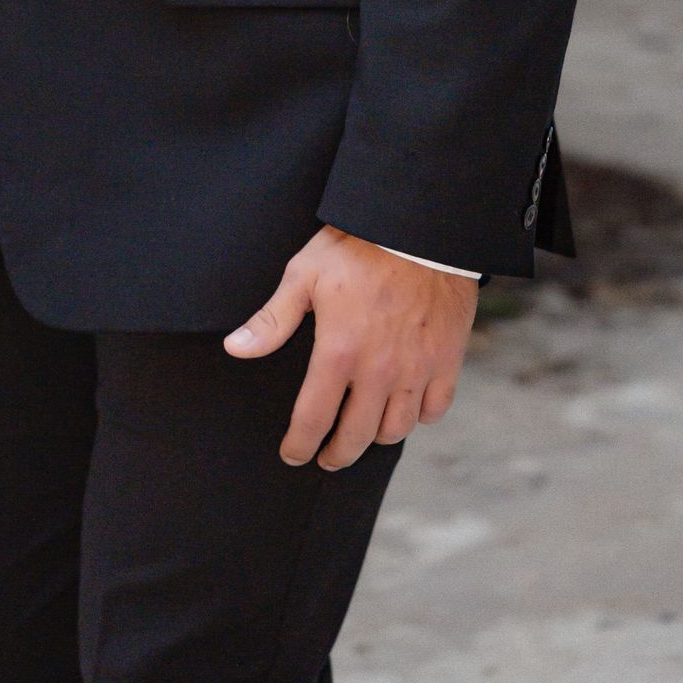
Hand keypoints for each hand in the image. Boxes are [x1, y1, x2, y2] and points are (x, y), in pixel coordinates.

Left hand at [224, 226, 478, 469]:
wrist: (418, 226)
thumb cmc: (356, 246)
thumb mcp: (303, 275)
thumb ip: (271, 320)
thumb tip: (235, 349)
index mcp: (338, 353)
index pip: (313, 420)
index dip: (299, 445)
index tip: (293, 454)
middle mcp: (379, 371)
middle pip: (355, 437)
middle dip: (336, 455)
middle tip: (327, 456)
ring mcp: (416, 370)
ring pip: (396, 429)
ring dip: (375, 436)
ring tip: (363, 431)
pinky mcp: (447, 360)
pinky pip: (434, 410)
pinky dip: (418, 416)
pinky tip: (406, 408)